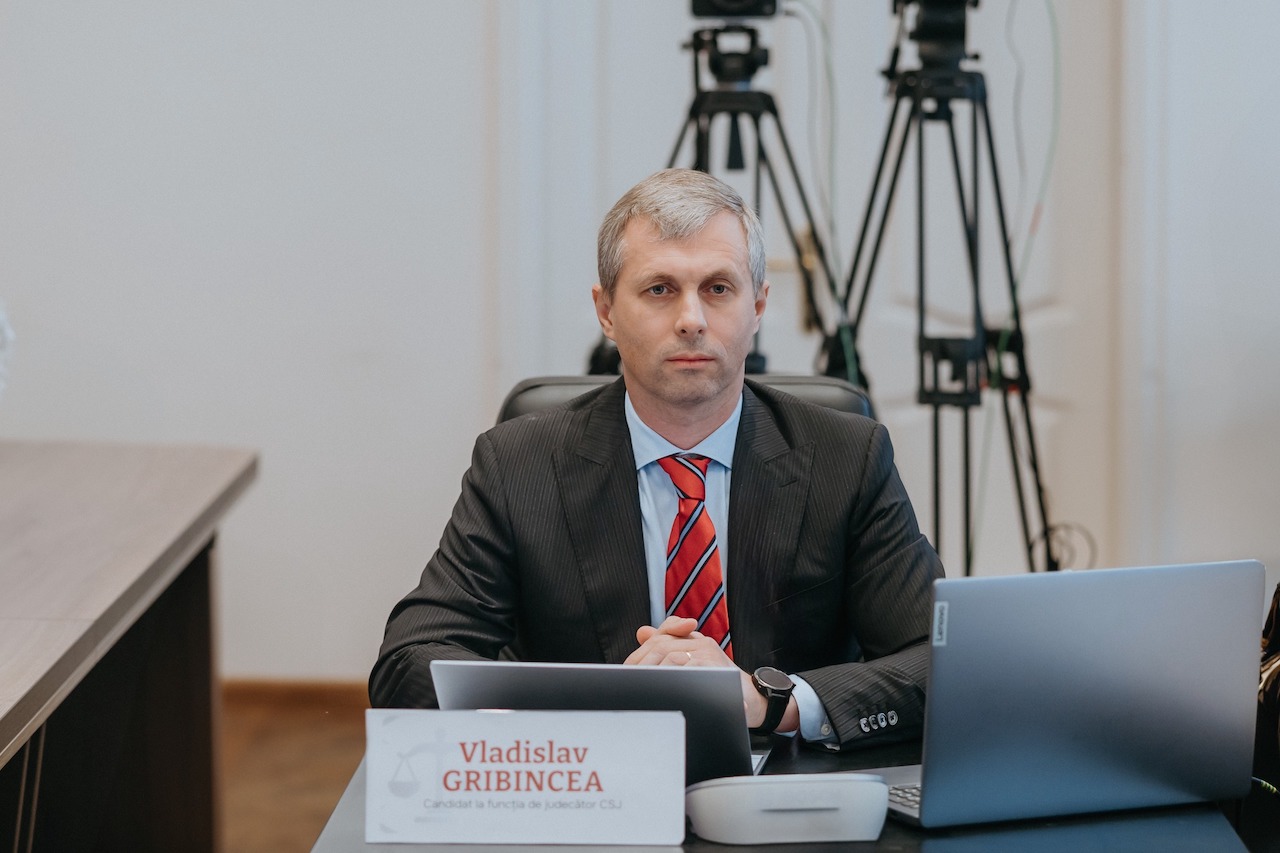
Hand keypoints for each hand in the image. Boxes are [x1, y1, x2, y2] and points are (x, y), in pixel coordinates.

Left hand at [623, 616, 793, 731]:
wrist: (753, 699)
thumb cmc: (722, 683)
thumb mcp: (694, 664)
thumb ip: (670, 646)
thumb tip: (642, 632)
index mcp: (693, 639)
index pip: (659, 638)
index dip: (640, 653)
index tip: (627, 670)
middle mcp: (701, 642)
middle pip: (662, 645)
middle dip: (642, 663)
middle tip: (630, 681)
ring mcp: (709, 653)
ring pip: (672, 657)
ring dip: (654, 673)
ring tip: (642, 686)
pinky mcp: (716, 668)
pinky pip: (689, 670)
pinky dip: (673, 679)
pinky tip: (664, 689)